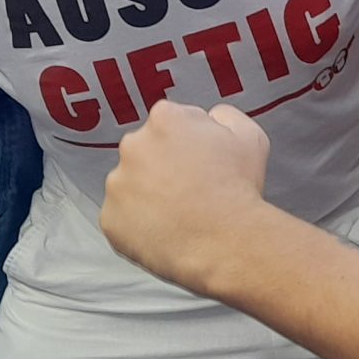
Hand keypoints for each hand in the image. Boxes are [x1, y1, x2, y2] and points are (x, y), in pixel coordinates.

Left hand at [100, 101, 270, 292]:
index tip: (199, 162)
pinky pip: (121, 219)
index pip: (169, 123)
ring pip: (130, 185)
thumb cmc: (238, 190)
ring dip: (147, 195)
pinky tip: (164, 230)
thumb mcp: (248, 136)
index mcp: (164, 119)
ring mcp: (117, 184)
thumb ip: (224, 116)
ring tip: (178, 214)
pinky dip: (137, 224)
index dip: (188, 143)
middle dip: (162, 166)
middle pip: (144, 152)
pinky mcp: (110, 219)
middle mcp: (133, 145)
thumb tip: (211, 118)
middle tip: (189, 189)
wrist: (225, 242)